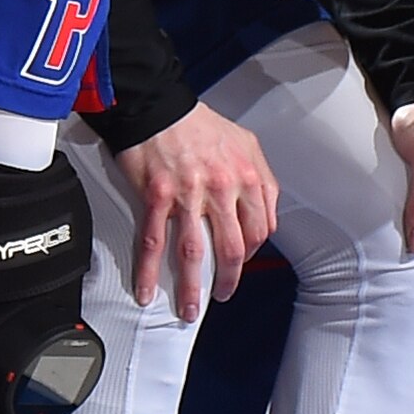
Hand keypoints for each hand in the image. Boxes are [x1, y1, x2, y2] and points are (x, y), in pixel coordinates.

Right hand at [115, 104, 278, 317]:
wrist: (157, 104)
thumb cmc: (197, 123)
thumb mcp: (245, 142)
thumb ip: (261, 178)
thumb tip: (265, 212)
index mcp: (247, 176)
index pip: (259, 229)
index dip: (252, 252)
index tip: (241, 262)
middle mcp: (221, 188)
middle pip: (231, 249)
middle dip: (228, 281)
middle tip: (221, 294)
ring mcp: (188, 194)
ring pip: (194, 253)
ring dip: (191, 288)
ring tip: (189, 309)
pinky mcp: (157, 196)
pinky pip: (154, 241)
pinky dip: (150, 271)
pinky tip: (147, 290)